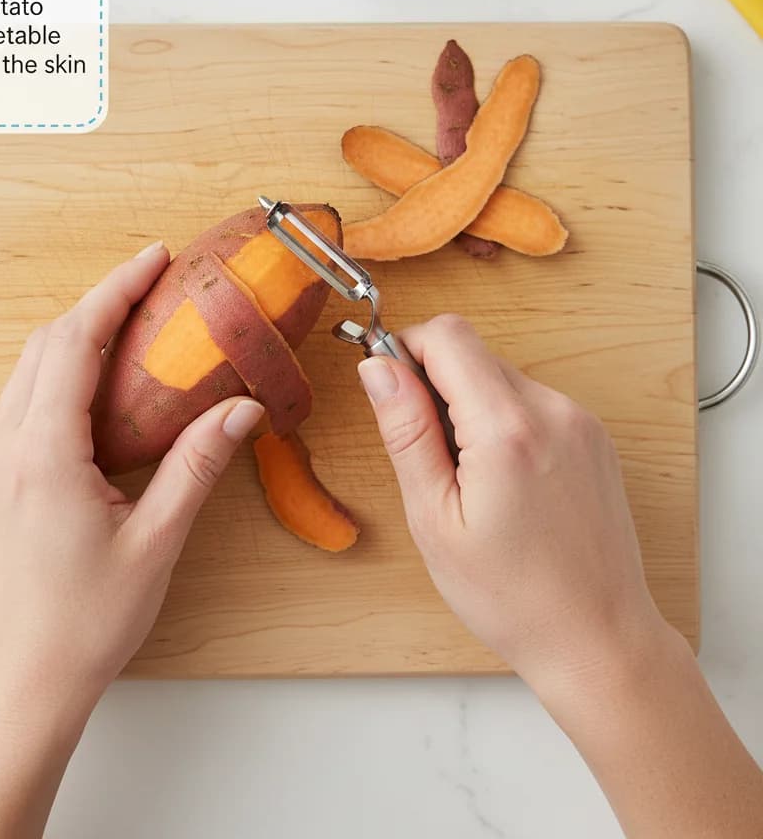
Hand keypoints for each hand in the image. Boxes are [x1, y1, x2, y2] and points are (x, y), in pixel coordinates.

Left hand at [0, 241, 263, 738]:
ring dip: (75, 337)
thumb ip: (197, 466)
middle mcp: (5, 448)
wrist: (20, 685)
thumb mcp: (155, 542)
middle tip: (152, 287)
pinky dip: (59, 375)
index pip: (75, 343)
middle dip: (98, 303)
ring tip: (132, 327)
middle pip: (45, 345)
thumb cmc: (85, 624)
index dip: (115, 291)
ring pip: (27, 371)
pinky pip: (22, 404)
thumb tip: (242, 409)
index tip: (154, 259)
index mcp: (43, 454)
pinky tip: (98, 389)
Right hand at [357, 314, 666, 694]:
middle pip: (473, 353)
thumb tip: (377, 367)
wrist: (597, 640)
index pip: (447, 335)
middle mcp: (555, 410)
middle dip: (434, 386)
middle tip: (426, 457)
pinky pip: (531, 403)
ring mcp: (581, 422)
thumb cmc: (511, 596)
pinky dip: (501, 423)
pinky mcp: (593, 438)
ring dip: (468, 407)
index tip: (390, 393)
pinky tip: (500, 483)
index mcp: (509, 428)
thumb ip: (406, 431)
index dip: (405, 349)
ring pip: (500, 377)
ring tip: (466, 480)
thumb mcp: (434, 518)